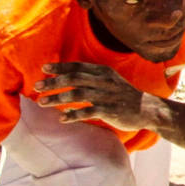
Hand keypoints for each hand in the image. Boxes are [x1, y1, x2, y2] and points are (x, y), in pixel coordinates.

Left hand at [33, 62, 154, 131]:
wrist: (147, 109)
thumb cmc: (124, 96)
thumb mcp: (110, 82)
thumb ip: (91, 82)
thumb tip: (66, 87)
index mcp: (104, 72)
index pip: (78, 67)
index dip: (60, 67)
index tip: (44, 69)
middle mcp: (104, 81)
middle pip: (74, 79)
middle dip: (54, 82)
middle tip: (37, 87)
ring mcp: (107, 96)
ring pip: (77, 95)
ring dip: (57, 98)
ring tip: (42, 103)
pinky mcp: (110, 111)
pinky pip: (88, 112)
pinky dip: (73, 115)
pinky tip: (62, 118)